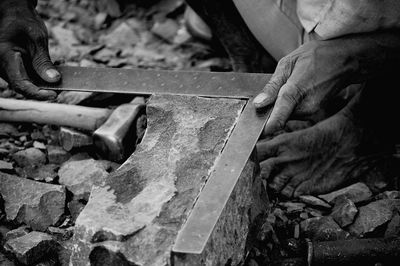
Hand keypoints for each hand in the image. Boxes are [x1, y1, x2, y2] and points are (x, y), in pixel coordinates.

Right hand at [0, 0, 59, 99]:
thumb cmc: (23, 21)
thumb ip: (44, 61)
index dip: (38, 93)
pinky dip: (40, 77)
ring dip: (43, 84)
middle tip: (62, 89)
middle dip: (43, 90)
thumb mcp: (37, 39)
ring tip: (60, 80)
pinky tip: (53, 72)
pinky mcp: (13, 68)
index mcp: (4, 57)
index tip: (54, 95)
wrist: (14, 13)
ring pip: (25, 83)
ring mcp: (7, 68)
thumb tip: (55, 80)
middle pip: (23, 86)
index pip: (20, 83)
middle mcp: (2, 66)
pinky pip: (26, 77)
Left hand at [253, 30, 399, 135]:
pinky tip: (297, 90)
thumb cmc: (316, 57)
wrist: (345, 60)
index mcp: (295, 91)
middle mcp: (304, 107)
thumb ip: (272, 86)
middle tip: (269, 94)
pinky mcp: (314, 114)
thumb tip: (258, 104)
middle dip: (269, 109)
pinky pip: (293, 112)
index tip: (253, 134)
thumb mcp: (288, 63)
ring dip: (280, 106)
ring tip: (288, 86)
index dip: (264, 128)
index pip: (277, 118)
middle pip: (276, 116)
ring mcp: (311, 112)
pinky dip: (289, 105)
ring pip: (285, 115)